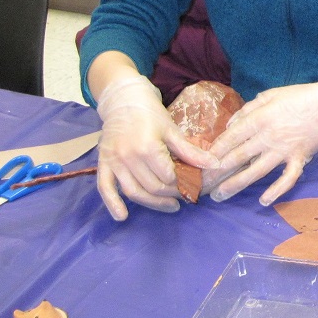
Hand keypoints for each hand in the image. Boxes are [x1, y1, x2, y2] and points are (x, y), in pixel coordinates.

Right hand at [95, 73, 214, 220]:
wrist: (123, 101)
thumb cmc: (151, 114)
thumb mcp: (172, 130)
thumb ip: (190, 151)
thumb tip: (215, 164)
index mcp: (148, 147)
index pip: (169, 176)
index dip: (184, 184)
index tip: (194, 185)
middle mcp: (128, 157)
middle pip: (153, 187)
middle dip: (172, 194)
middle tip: (186, 196)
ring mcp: (114, 162)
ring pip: (134, 192)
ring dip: (153, 203)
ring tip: (171, 206)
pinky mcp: (103, 164)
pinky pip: (104, 188)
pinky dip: (112, 204)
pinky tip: (123, 216)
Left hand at [206, 79, 317, 205]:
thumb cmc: (301, 97)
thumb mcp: (272, 94)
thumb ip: (249, 109)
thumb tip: (231, 125)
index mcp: (261, 118)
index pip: (231, 137)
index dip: (214, 150)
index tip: (200, 162)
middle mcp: (269, 136)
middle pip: (238, 157)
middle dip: (217, 172)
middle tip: (201, 184)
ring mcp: (284, 150)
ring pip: (256, 171)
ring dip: (235, 185)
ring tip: (219, 196)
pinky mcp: (299, 159)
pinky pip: (287, 178)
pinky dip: (276, 190)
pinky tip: (263, 201)